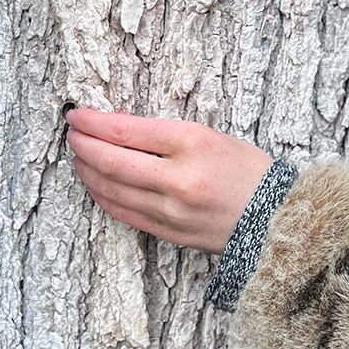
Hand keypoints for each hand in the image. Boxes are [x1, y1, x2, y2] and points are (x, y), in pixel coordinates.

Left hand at [64, 108, 273, 252]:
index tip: (77, 115)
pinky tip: (95, 184)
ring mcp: (171, 210)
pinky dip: (102, 196)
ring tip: (79, 156)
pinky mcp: (168, 233)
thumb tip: (118, 128)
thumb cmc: (246, 170)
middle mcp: (177, 178)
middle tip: (72, 133)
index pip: (124, 131)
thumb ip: (163, 134)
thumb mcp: (209, 135)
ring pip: (110, 189)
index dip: (93, 122)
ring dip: (87, 170)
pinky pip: (123, 213)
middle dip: (83, 145)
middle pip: (110, 161)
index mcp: (191, 143)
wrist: (276, 216)